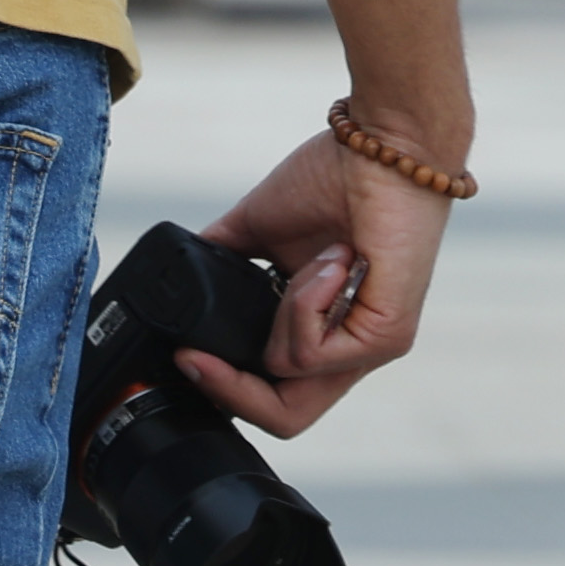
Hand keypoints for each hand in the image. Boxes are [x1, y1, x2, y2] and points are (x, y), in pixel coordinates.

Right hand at [180, 128, 458, 438]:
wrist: (383, 148)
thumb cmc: (336, 177)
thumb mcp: (259, 229)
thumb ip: (223, 259)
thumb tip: (179, 271)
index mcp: (321, 327)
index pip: (273, 393)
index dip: (223, 386)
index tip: (184, 353)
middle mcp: (349, 347)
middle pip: (284, 417)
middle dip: (227, 390)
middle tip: (195, 357)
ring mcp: (371, 347)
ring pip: (288, 377)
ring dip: (280, 314)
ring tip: (310, 261)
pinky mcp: (385, 337)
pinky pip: (312, 351)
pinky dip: (304, 302)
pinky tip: (332, 259)